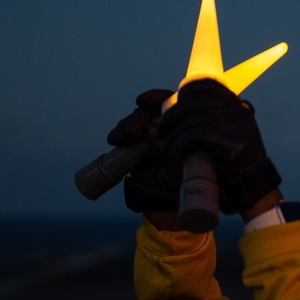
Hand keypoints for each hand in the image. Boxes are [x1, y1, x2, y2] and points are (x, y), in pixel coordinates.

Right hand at [106, 89, 181, 214]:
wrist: (161, 200)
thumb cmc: (179, 181)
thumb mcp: (181, 162)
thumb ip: (174, 145)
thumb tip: (156, 132)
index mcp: (183, 128)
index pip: (172, 104)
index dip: (157, 99)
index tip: (143, 102)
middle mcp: (167, 128)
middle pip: (150, 109)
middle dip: (139, 117)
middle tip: (135, 132)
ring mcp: (149, 135)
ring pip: (135, 119)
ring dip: (127, 125)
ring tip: (126, 138)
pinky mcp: (134, 145)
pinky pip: (123, 132)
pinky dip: (118, 134)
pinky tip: (116, 141)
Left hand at [158, 79, 280, 213]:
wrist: (252, 185)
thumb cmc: (231, 162)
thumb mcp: (223, 133)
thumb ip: (208, 119)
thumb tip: (175, 110)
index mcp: (235, 104)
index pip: (207, 84)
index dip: (185, 93)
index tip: (171, 110)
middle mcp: (237, 109)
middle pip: (195, 102)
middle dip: (172, 116)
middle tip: (161, 132)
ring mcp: (237, 122)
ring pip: (193, 120)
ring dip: (173, 137)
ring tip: (165, 150)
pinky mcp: (234, 139)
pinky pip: (197, 135)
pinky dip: (180, 144)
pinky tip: (173, 154)